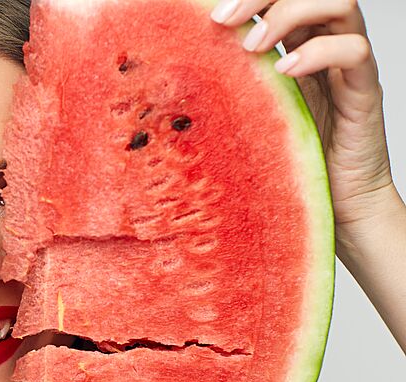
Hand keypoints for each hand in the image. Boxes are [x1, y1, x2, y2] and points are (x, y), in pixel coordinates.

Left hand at [210, 0, 396, 240]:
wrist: (336, 204)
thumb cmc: (288, 161)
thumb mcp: (247, 115)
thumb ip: (229, 85)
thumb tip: (175, 69)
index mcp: (294, 43)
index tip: (207, 13)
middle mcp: (323, 45)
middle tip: (223, 20)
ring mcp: (346, 65)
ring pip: (338, 3)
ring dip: (289, 15)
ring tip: (253, 47)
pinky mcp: (364, 91)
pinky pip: (355, 50)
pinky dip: (320, 52)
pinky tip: (286, 72)